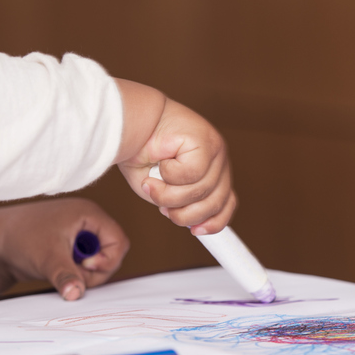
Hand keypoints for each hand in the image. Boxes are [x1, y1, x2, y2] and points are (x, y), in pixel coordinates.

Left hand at [0, 198, 129, 300]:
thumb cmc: (19, 237)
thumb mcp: (47, 258)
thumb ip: (66, 276)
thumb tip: (77, 294)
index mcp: (88, 214)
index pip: (118, 240)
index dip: (108, 259)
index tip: (85, 266)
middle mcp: (86, 222)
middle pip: (111, 253)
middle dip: (94, 270)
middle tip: (72, 274)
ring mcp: (78, 236)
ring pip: (97, 263)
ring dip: (83, 274)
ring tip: (60, 270)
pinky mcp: (68, 248)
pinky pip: (84, 266)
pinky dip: (74, 273)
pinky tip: (56, 271)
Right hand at [114, 80, 234, 233]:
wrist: (129, 122)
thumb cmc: (141, 152)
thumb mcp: (160, 189)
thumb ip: (179, 204)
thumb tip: (194, 223)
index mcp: (212, 171)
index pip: (226, 203)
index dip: (213, 222)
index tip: (196, 232)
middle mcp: (218, 161)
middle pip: (215, 203)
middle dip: (184, 214)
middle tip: (162, 207)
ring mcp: (216, 150)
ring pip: (202, 191)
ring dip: (170, 195)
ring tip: (152, 184)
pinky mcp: (207, 141)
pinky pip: (193, 174)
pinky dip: (170, 174)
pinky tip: (161, 161)